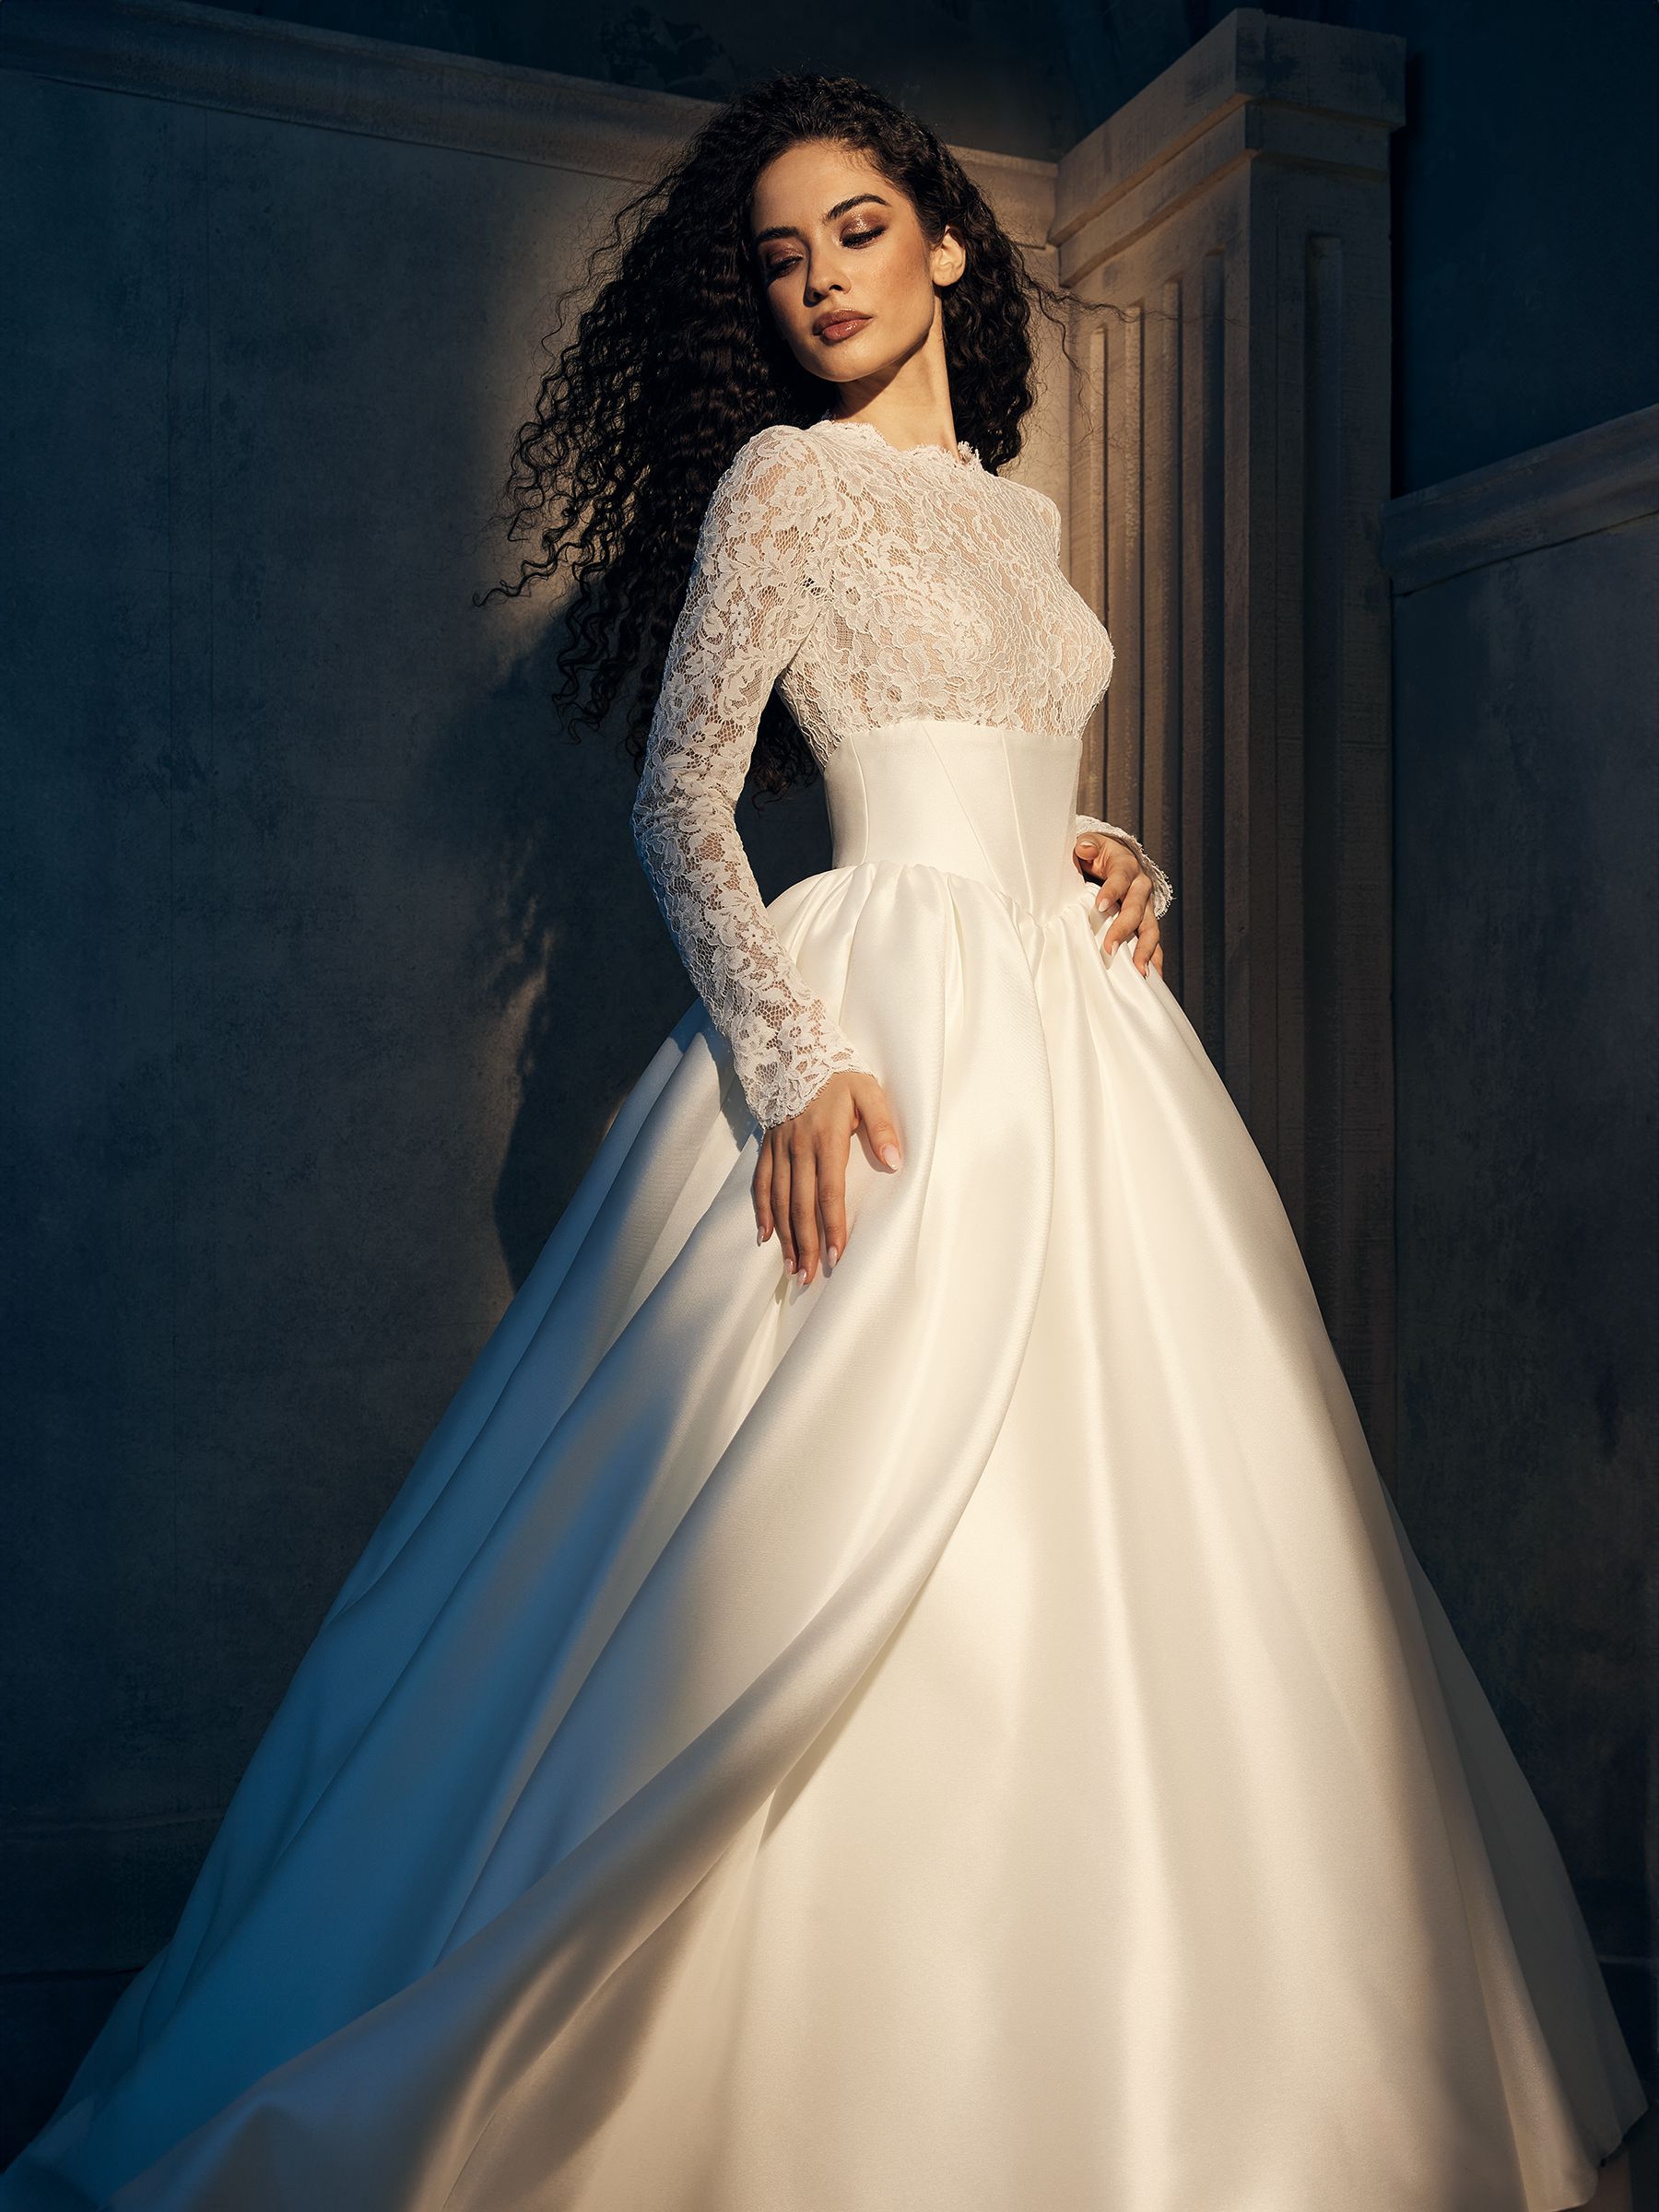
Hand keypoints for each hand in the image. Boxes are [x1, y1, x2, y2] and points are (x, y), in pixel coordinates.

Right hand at [752, 1070, 902, 1287]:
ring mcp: (780, 1147)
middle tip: (810, 1276)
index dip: (833, 1225)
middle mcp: (799, 1147)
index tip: (837, 1255)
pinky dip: (761, 1210)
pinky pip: (760, 1182)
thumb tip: (894, 1162)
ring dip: (786, 1236)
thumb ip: (882, 1126)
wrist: (795, 1048)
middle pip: (800, 1204)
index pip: (829, 1191)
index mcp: (826, 1138)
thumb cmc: (840, 1074)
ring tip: (793, 1267)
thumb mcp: (870, 1092)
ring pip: (779, 1199)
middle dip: (807, 1243)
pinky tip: (765, 1236)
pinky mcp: (768, 1145)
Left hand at [1074, 831, 1163, 977]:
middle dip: (1124, 929)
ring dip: (1145, 951)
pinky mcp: (1145, 923)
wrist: (1114, 859)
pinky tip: (1152, 977)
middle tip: (1109, 949)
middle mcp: (1141, 888)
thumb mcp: (1091, 844)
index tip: (1101, 906)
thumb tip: (1084, 848)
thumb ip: (1087, 845)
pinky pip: (1153, 942)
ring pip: (1150, 929)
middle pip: (1137, 909)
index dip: (1112, 891)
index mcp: (1126, 867)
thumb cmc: (1098, 855)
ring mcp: (1146, 907)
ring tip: (1139, 971)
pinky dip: (1154, 959)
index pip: (1121, 879)